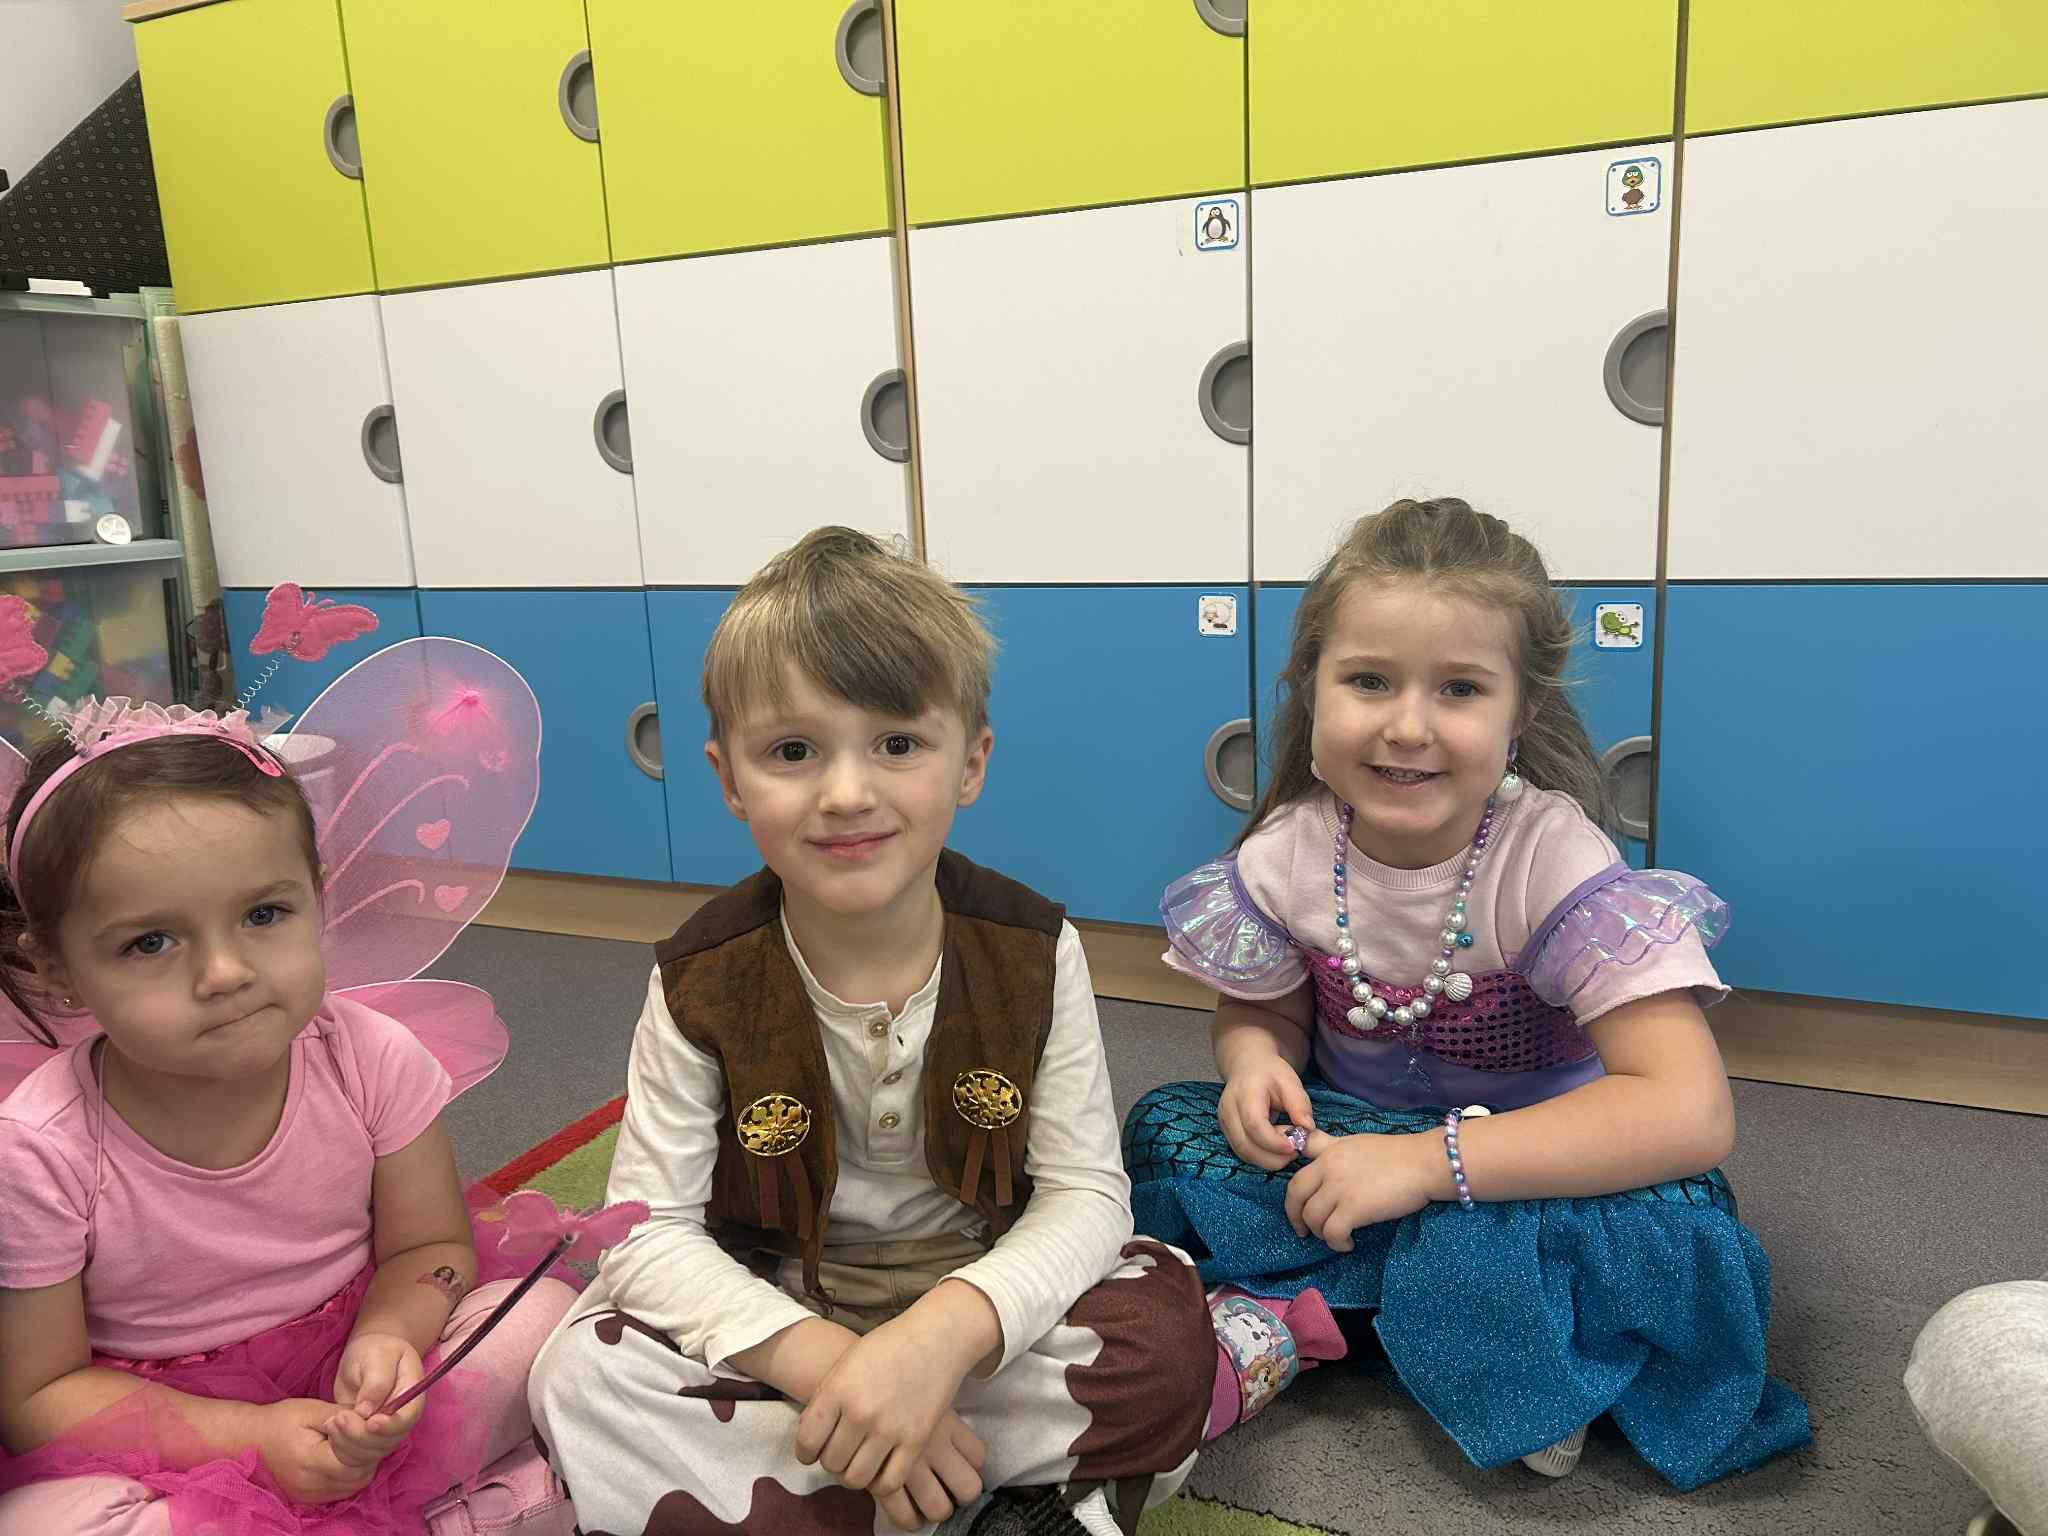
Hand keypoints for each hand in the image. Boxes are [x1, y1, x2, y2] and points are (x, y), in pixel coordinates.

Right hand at [254, 1398, 375, 1505]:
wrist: (248, 1440)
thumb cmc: (280, 1420)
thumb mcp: (312, 1410)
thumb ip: (343, 1415)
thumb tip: (371, 1417)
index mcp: (309, 1460)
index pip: (354, 1460)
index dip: (365, 1440)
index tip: (364, 1420)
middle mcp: (309, 1485)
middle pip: (358, 1476)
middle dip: (369, 1453)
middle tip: (365, 1430)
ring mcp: (308, 1495)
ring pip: (354, 1485)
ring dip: (363, 1465)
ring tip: (356, 1441)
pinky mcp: (309, 1498)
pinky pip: (342, 1490)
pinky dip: (351, 1474)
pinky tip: (347, 1456)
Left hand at [326, 1331, 424, 1470]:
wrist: (366, 1355)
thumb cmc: (374, 1350)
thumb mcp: (377, 1356)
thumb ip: (376, 1382)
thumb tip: (367, 1411)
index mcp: (413, 1392)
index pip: (408, 1417)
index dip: (391, 1426)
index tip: (370, 1423)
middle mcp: (402, 1415)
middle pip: (389, 1439)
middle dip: (361, 1435)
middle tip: (338, 1419)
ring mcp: (386, 1428)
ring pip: (372, 1451)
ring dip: (349, 1443)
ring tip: (331, 1422)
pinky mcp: (368, 1436)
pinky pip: (358, 1452)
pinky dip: (342, 1446)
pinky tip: (330, 1429)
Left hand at [794, 1315, 982, 1527]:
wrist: (935, 1338)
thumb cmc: (888, 1346)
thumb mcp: (846, 1364)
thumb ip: (827, 1399)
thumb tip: (813, 1436)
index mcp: (838, 1390)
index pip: (807, 1441)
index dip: (805, 1452)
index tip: (812, 1452)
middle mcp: (860, 1413)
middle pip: (831, 1462)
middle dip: (832, 1461)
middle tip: (842, 1451)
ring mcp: (889, 1429)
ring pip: (856, 1478)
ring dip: (853, 1474)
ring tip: (859, 1461)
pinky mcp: (916, 1441)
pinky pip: (889, 1483)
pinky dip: (881, 1484)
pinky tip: (881, 1469)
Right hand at [1219, 1055, 1314, 1170]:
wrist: (1247, 1066)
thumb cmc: (1270, 1074)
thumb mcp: (1290, 1082)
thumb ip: (1299, 1105)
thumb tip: (1308, 1130)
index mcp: (1244, 1094)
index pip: (1254, 1125)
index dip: (1274, 1142)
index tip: (1295, 1147)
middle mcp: (1229, 1110)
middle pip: (1245, 1144)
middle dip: (1272, 1157)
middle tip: (1295, 1152)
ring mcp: (1224, 1123)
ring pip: (1242, 1153)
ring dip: (1267, 1160)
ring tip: (1287, 1151)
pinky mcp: (1227, 1132)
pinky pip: (1242, 1152)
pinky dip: (1261, 1157)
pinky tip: (1276, 1150)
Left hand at [1283, 1129, 1439, 1250]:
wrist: (1425, 1163)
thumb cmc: (1399, 1154)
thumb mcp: (1357, 1144)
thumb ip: (1334, 1150)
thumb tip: (1319, 1161)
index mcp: (1329, 1151)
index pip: (1296, 1169)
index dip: (1292, 1191)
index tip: (1297, 1204)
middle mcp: (1328, 1167)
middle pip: (1295, 1195)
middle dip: (1295, 1216)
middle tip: (1304, 1231)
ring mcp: (1339, 1188)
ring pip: (1312, 1218)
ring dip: (1320, 1233)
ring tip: (1336, 1237)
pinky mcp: (1354, 1208)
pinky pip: (1332, 1232)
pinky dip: (1336, 1243)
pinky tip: (1348, 1244)